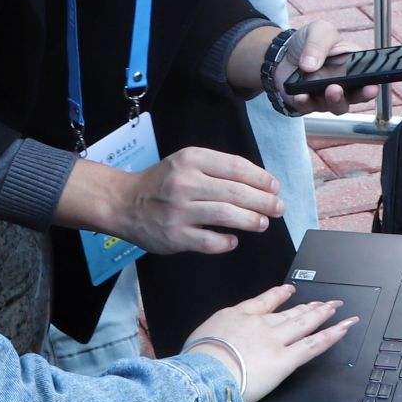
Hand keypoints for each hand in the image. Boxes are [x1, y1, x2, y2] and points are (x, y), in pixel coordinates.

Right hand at [116, 147, 285, 254]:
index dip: (261, 178)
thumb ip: (216, 168)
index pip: (236, 167)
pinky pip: (209, 241)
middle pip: (236, 192)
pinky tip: (234, 240)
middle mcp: (185, 183)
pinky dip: (226, 241)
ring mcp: (179, 211)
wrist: (124, 203)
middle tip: (278, 207)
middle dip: (264, 201)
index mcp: (191, 159)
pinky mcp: (174, 236)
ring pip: (226, 215)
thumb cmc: (160, 182)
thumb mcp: (185, 162)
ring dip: (251, 220)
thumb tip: (258, 182)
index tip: (274, 187)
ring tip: (262, 223)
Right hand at [187, 283, 357, 401]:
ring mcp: (275, 340)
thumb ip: (214, 339)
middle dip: (307, 306)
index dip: (279, 295)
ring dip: (322, 314)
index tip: (288, 290)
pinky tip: (344, 327)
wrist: (203, 376)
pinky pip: (313, 345)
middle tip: (322, 301)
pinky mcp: (285, 360)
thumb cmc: (196, 363)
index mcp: (236, 316)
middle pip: (289, 312)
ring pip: (304, 324)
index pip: (263, 302)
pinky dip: (331, 336)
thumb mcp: (198, 340)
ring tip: (336, 308)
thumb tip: (212, 347)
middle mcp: (260, 324)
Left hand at [274, 20, 379, 115]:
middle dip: (359, 95)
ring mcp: (327, 96)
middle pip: (358, 96)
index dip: (374, 83)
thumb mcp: (319, 30)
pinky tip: (301, 95)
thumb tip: (311, 64)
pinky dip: (305, 102)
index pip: (370, 76)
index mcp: (354, 64)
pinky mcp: (309, 103)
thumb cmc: (310, 42)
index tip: (373, 85)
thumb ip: (318, 43)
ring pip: (337, 106)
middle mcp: (345, 83)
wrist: (284, 53)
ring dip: (335, 100)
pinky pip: (309, 107)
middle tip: (357, 88)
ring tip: (330, 89)